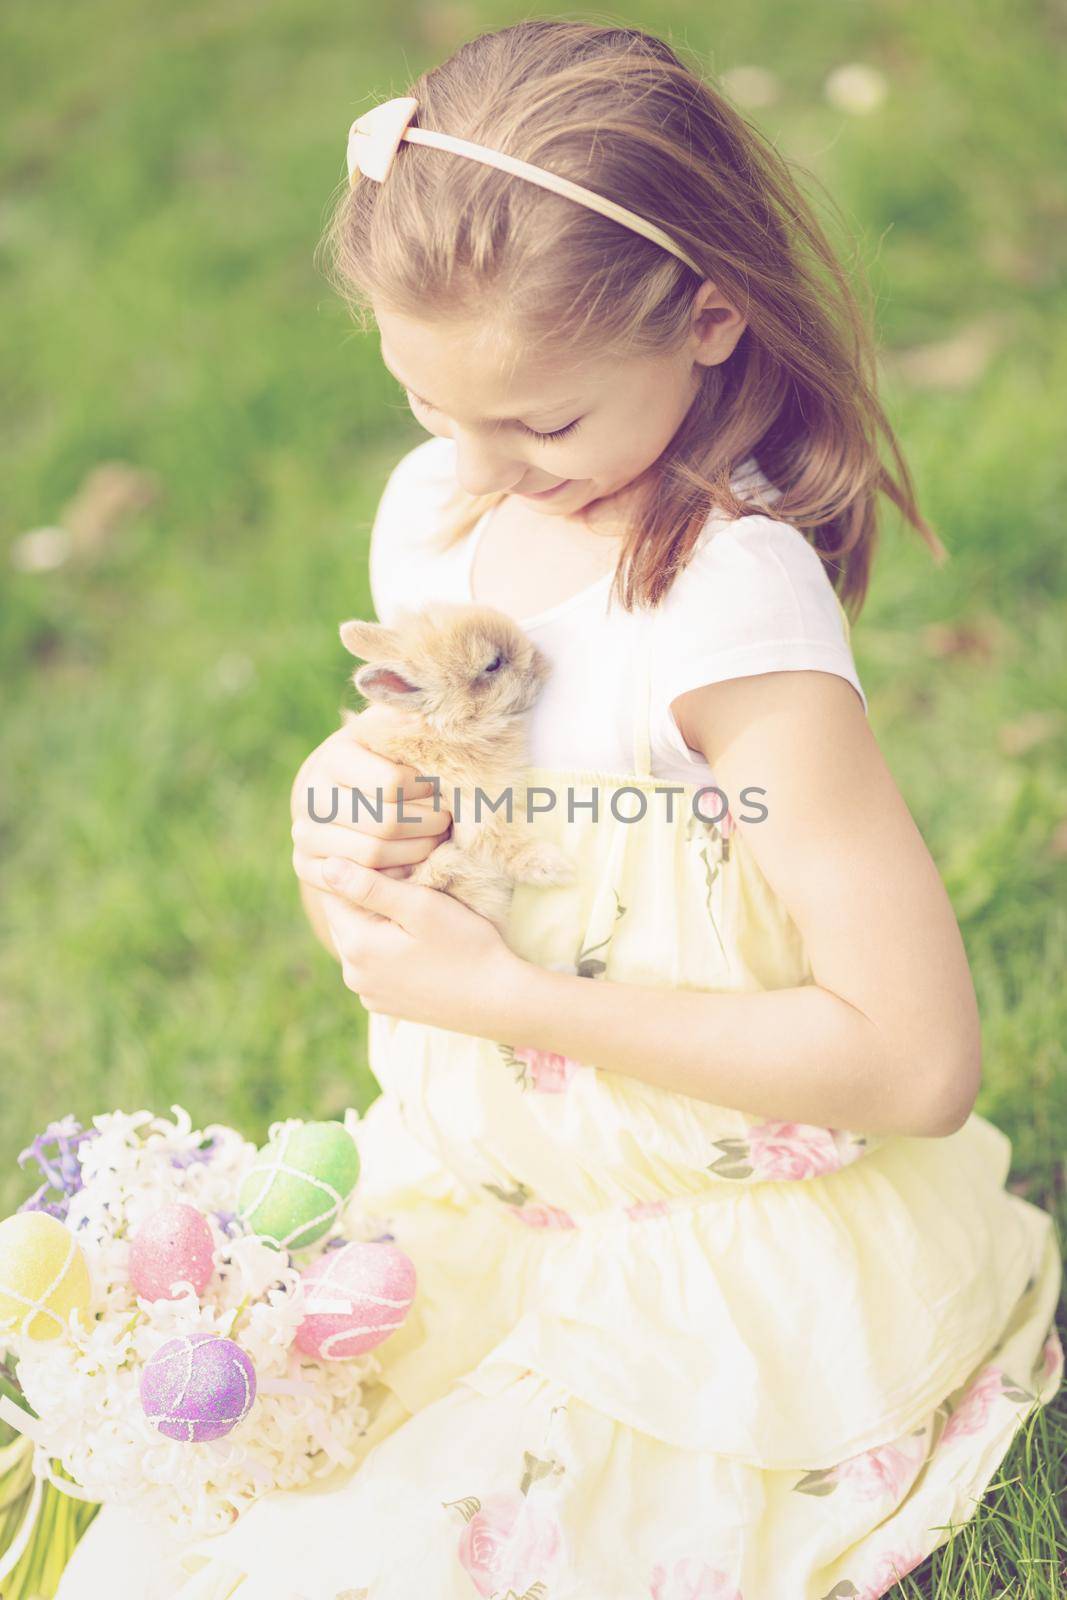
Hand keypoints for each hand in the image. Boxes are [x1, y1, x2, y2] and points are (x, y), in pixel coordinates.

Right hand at [291, 703, 452, 890]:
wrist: (338, 792)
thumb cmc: (382, 758)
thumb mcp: (394, 732)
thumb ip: (410, 720)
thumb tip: (428, 701)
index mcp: (334, 758)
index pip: (392, 783)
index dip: (427, 790)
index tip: (442, 788)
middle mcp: (310, 796)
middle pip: (385, 824)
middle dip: (427, 825)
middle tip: (447, 820)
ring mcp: (304, 834)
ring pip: (373, 856)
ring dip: (416, 851)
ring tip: (436, 839)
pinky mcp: (305, 866)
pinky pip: (356, 884)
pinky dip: (391, 877)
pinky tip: (411, 862)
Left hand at [318, 856, 524, 1035]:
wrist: (498, 1001)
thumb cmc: (466, 946)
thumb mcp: (421, 906)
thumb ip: (370, 885)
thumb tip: (327, 866)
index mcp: (357, 946)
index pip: (335, 894)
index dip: (362, 874)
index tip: (396, 869)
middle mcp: (353, 975)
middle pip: (346, 919)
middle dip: (368, 900)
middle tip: (411, 888)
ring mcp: (368, 994)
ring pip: (360, 942)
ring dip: (379, 924)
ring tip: (418, 918)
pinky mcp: (385, 1005)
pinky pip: (374, 966)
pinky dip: (388, 950)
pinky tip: (419, 947)